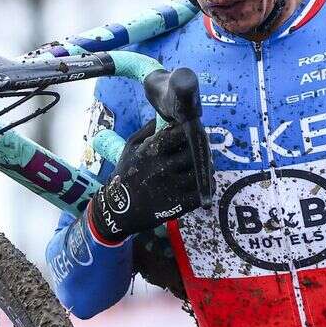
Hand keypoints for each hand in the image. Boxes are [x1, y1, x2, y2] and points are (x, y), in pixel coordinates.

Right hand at [85, 120, 206, 244]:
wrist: (118, 210)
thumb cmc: (125, 174)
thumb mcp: (130, 147)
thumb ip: (149, 129)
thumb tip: (170, 117)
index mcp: (150, 151)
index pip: (181, 134)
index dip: (191, 133)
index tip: (194, 134)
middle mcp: (161, 168)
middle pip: (195, 153)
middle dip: (202, 151)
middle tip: (203, 152)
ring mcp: (170, 188)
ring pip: (202, 174)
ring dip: (206, 169)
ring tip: (204, 167)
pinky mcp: (177, 206)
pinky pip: (202, 193)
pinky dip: (207, 187)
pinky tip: (203, 184)